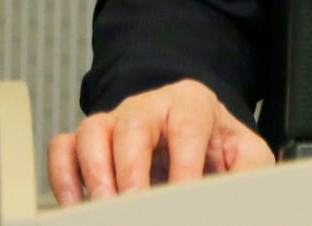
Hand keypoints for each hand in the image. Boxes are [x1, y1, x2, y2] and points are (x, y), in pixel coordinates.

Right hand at [48, 78, 274, 203]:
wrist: (195, 142)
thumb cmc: (219, 149)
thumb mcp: (247, 156)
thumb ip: (248, 174)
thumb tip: (238, 199)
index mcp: (192, 103)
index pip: (187, 127)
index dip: (184, 166)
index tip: (184, 197)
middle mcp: (149, 107)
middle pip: (132, 126)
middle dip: (131, 171)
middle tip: (134, 206)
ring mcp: (115, 122)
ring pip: (92, 131)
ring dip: (94, 175)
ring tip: (103, 208)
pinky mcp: (89, 144)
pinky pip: (63, 148)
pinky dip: (63, 176)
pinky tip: (75, 204)